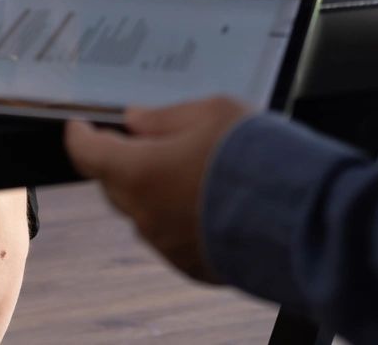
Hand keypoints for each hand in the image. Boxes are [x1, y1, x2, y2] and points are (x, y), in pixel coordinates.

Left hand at [64, 97, 253, 282]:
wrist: (298, 214)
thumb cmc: (252, 155)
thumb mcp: (210, 113)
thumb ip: (164, 117)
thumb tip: (135, 120)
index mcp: (138, 172)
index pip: (88, 153)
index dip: (79, 135)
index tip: (80, 126)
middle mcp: (144, 214)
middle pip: (113, 184)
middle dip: (119, 160)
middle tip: (139, 140)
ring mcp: (166, 244)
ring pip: (142, 212)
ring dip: (150, 190)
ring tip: (183, 169)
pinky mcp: (191, 265)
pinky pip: (169, 237)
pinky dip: (175, 218)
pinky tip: (203, 202)